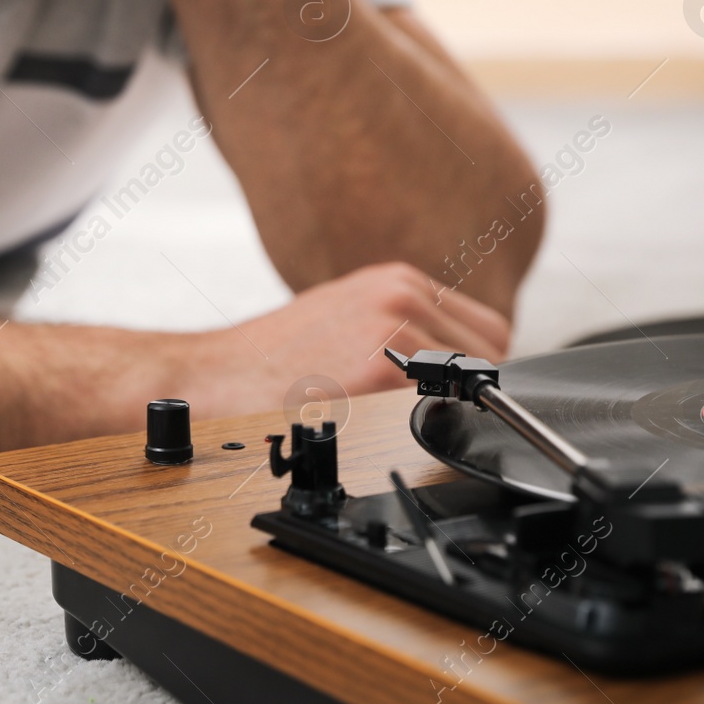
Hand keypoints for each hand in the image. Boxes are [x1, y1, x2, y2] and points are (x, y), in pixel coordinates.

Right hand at [172, 262, 511, 420]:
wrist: (215, 375)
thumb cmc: (271, 358)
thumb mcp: (346, 317)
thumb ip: (403, 327)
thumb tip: (451, 363)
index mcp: (396, 281)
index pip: (485, 328)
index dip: (472, 367)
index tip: (450, 390)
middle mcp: (402, 294)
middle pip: (488, 353)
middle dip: (464, 387)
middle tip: (419, 408)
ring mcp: (396, 326)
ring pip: (471, 382)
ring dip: (443, 406)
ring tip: (391, 415)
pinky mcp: (383, 366)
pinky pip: (442, 403)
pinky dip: (423, 421)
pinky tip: (381, 422)